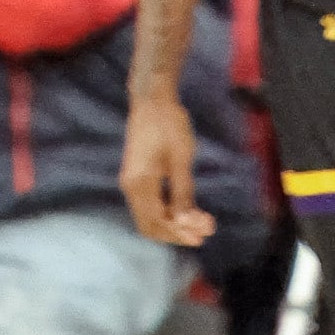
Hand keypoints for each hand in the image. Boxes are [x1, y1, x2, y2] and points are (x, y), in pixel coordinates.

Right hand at [120, 93, 214, 247]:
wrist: (152, 99)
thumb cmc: (168, 125)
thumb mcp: (180, 159)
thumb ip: (182, 193)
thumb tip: (186, 224)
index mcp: (139, 183)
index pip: (157, 221)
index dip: (180, 233)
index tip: (203, 236)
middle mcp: (130, 186)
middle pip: (150, 225)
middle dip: (177, 232)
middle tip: (204, 231)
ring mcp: (131, 181)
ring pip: (150, 216)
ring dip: (174, 223)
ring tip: (200, 221)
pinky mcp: (137, 176)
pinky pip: (150, 204)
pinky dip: (167, 211)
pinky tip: (187, 209)